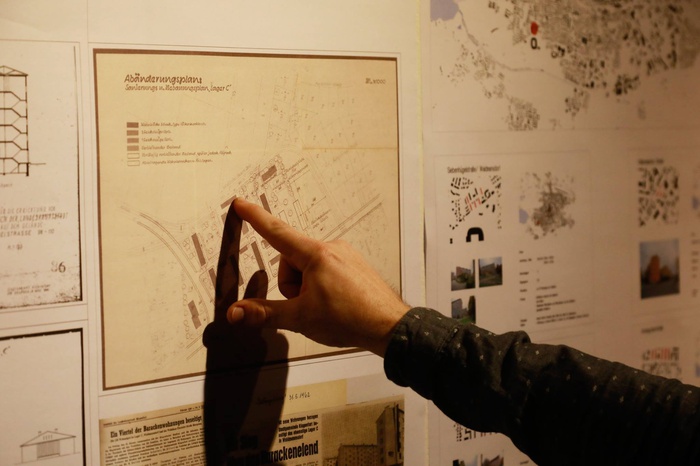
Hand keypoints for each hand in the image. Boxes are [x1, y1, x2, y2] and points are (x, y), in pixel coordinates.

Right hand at [226, 198, 409, 355]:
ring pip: (308, 267)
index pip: (277, 231)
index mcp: (316, 255)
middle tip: (306, 306)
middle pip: (291, 260)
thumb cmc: (350, 319)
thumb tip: (236, 312)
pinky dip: (322, 287)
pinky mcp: (354, 265)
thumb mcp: (300, 318)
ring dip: (306, 288)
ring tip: (325, 307)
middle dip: (291, 285)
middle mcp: (332, 248)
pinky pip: (326, 270)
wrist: (388, 327)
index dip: (255, 217)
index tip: (241, 203)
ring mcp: (345, 255)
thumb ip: (264, 313)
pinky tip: (335, 304)